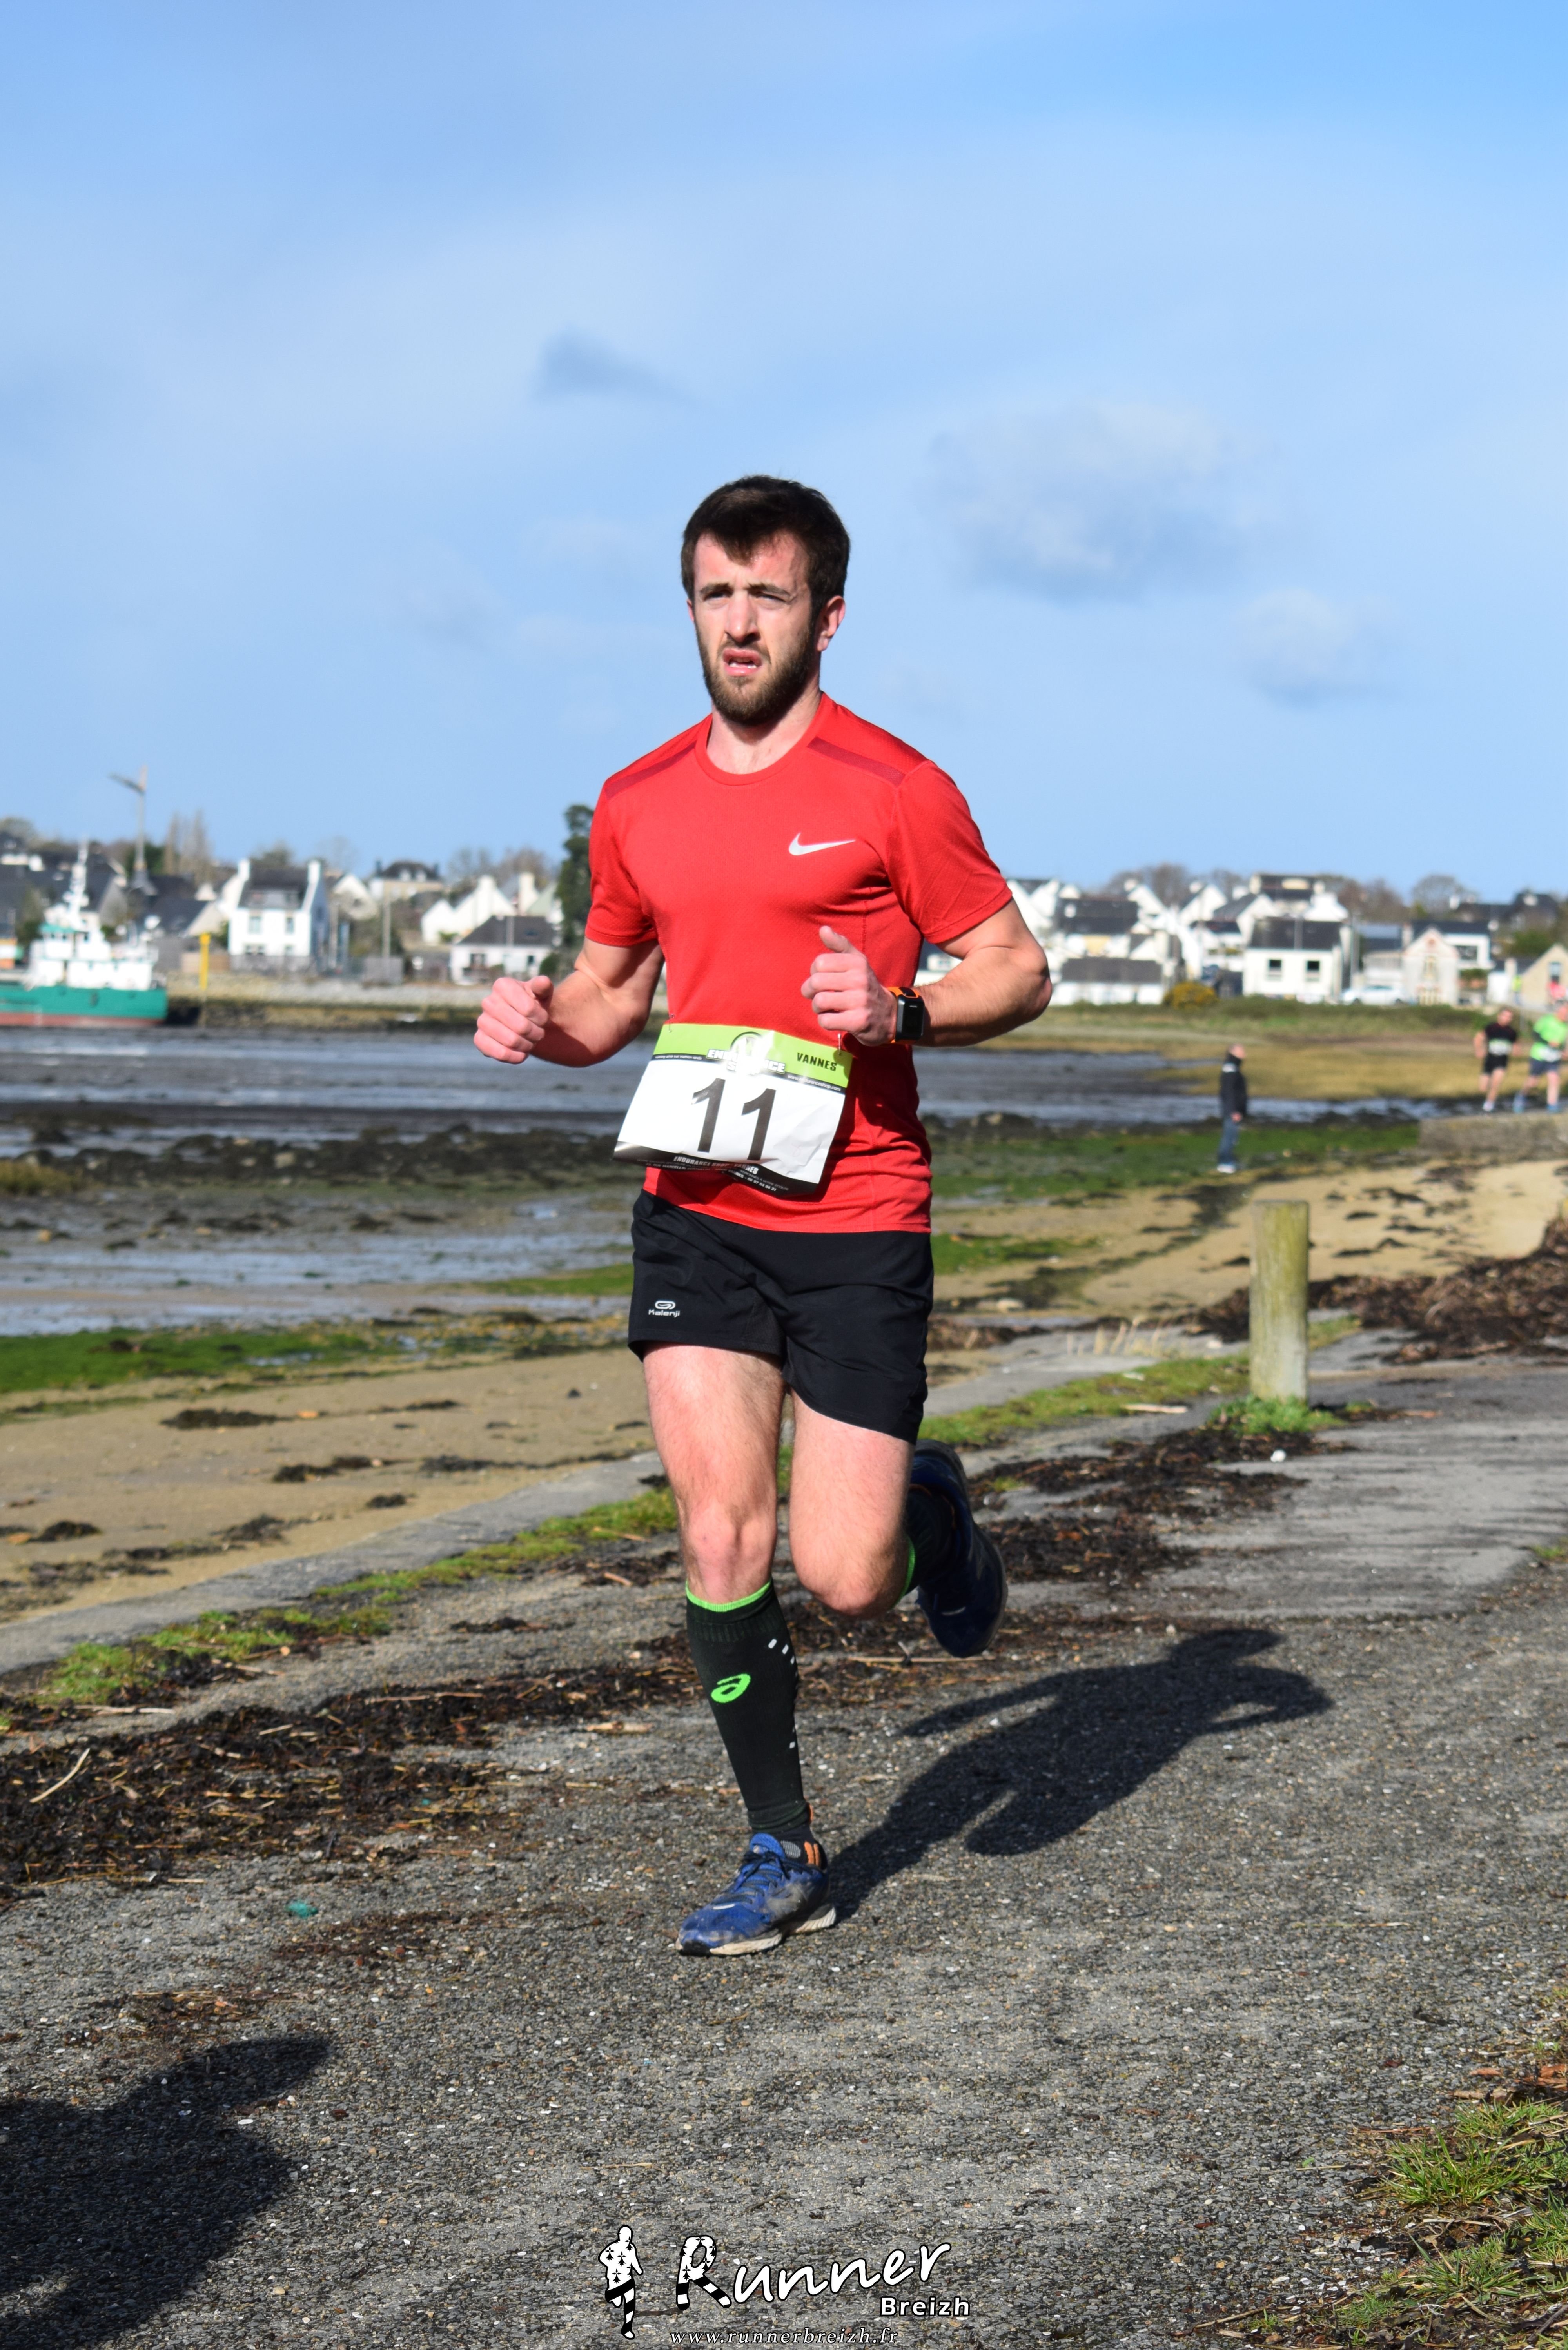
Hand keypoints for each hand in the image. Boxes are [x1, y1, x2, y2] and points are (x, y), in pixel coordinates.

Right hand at [474, 973, 553, 1063]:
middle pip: (521, 1026)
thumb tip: (543, 982)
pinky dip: (516, 1057)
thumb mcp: (541, 994)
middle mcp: (488, 1002)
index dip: (542, 1019)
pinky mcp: (479, 1039)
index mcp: (502, 986)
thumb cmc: (533, 1003)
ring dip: (528, 1045)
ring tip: (531, 1042)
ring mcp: (481, 1021)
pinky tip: (522, 1054)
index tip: (544, 1020)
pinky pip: (499, 1053)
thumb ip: (543, 987)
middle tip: (540, 1033)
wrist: (522, 1019)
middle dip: (537, 1033)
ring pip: (511, 1041)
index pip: (529, 1009)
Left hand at [800, 926, 895, 1045]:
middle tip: (815, 995)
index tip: (822, 977)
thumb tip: (823, 929)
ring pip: (819, 1002)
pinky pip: (825, 1021)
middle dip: (809, 990)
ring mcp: (860, 1001)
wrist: (888, 1014)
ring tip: (826, 1007)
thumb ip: (839, 944)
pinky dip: (824, 1021)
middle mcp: (860, 980)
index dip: (814, 972)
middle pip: (816, 982)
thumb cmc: (864, 985)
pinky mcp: (858, 1022)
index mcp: (857, 963)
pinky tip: (834, 1018)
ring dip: (817, 1007)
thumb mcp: (856, 962)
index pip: (820, 963)